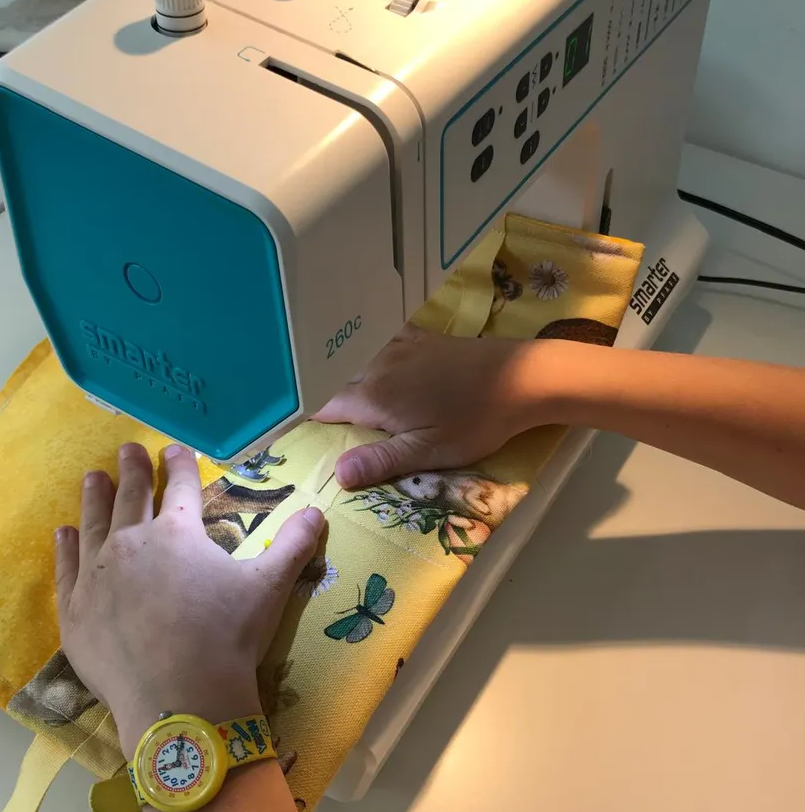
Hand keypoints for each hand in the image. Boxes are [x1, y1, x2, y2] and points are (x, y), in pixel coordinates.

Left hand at [54, 443, 323, 756]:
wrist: (179, 700)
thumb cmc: (227, 639)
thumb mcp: (269, 588)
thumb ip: (293, 545)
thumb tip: (318, 511)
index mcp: (178, 533)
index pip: (180, 487)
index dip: (180, 465)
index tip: (175, 449)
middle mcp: (131, 543)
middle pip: (130, 497)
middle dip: (131, 470)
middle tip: (127, 450)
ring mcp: (96, 576)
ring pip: (93, 524)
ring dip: (94, 498)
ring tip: (92, 477)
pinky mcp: (74, 610)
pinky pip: (67, 568)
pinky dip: (65, 547)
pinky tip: (64, 533)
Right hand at [315, 324, 551, 487]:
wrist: (523, 377)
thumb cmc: (476, 420)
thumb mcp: (430, 451)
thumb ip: (381, 461)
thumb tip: (336, 475)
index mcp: (374, 395)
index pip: (324, 406)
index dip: (306, 420)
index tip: (287, 433)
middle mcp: (377, 364)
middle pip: (335, 381)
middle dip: (320, 397)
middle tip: (307, 416)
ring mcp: (398, 345)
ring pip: (354, 359)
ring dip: (339, 373)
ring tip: (325, 388)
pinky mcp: (418, 337)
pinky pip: (378, 340)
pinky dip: (365, 350)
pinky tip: (367, 357)